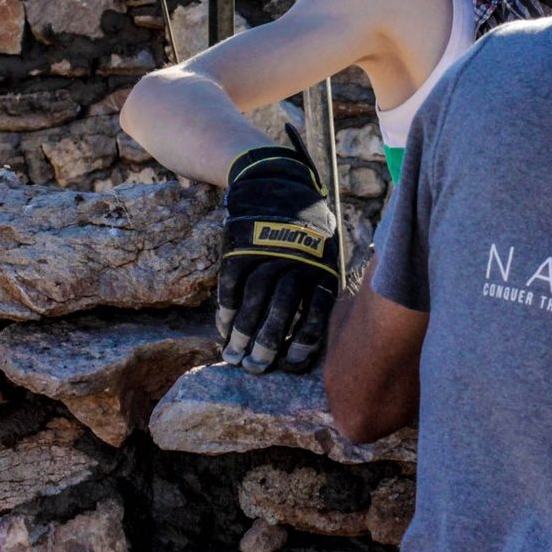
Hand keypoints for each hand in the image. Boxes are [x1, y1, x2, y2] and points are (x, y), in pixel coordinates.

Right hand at [216, 128, 339, 373]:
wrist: (275, 184)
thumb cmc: (307, 227)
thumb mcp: (328, 249)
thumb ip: (324, 285)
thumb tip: (327, 330)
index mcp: (322, 265)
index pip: (316, 311)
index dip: (304, 340)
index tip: (292, 363)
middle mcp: (296, 260)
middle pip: (280, 309)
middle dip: (267, 343)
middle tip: (257, 367)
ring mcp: (265, 252)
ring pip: (253, 300)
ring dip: (242, 332)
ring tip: (235, 355)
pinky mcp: (239, 247)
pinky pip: (231, 285)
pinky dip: (226, 309)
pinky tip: (223, 328)